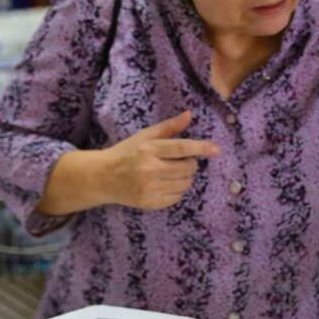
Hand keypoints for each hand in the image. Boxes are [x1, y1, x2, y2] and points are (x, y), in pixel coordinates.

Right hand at [99, 111, 219, 209]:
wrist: (102, 177)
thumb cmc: (127, 153)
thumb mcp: (145, 136)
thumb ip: (168, 127)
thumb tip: (189, 114)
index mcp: (148, 149)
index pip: (181, 148)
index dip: (201, 148)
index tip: (216, 150)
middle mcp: (149, 170)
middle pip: (187, 168)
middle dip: (190, 163)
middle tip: (179, 161)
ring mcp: (149, 189)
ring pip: (185, 184)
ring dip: (185, 177)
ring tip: (171, 172)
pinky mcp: (149, 203)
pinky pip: (176, 197)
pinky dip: (176, 190)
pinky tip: (164, 184)